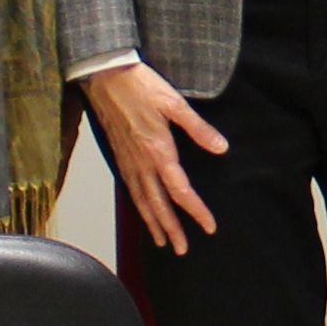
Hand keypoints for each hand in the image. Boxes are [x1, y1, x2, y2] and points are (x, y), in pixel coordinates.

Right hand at [81, 62, 226, 254]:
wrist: (105, 76)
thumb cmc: (141, 85)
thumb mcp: (175, 102)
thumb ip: (198, 128)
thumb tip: (221, 148)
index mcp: (158, 151)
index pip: (180, 191)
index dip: (195, 211)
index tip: (209, 227)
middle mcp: (141, 162)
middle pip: (158, 204)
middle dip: (171, 229)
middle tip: (182, 249)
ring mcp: (128, 162)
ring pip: (141, 201)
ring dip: (153, 223)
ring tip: (163, 241)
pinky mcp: (119, 157)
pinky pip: (130, 190)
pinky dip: (138, 207)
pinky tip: (144, 212)